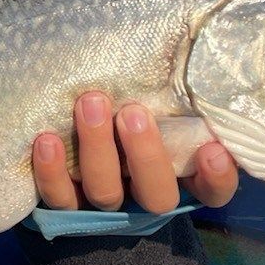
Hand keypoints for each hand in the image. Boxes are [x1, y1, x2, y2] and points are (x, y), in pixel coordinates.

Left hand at [32, 92, 237, 214]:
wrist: (72, 148)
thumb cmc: (126, 116)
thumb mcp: (157, 109)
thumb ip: (174, 99)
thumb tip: (187, 57)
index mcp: (178, 178)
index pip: (212, 191)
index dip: (216, 178)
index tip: (212, 149)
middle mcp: (144, 198)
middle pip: (156, 196)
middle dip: (145, 154)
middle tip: (133, 112)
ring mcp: (104, 207)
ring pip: (106, 192)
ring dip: (97, 149)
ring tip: (90, 103)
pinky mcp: (65, 206)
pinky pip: (58, 197)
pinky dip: (51, 172)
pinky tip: (47, 141)